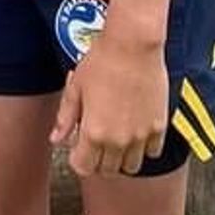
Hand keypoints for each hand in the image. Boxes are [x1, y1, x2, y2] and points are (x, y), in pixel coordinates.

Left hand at [52, 34, 168, 177]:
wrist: (134, 44)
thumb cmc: (103, 61)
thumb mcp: (75, 88)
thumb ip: (65, 118)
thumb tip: (56, 139)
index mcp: (93, 132)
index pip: (83, 167)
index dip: (78, 158)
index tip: (78, 146)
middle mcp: (118, 140)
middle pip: (107, 170)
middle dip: (98, 159)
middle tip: (96, 139)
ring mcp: (141, 136)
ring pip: (131, 166)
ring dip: (122, 158)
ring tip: (116, 137)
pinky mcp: (159, 127)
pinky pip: (152, 152)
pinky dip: (144, 147)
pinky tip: (135, 130)